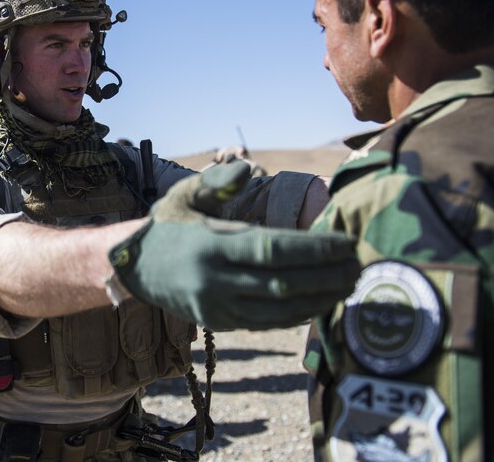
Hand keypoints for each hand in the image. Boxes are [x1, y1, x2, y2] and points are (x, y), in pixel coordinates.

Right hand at [109, 162, 358, 329]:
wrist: (133, 268)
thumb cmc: (168, 224)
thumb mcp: (186, 194)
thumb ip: (218, 181)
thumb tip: (247, 169)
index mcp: (211, 246)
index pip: (274, 250)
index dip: (315, 250)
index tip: (347, 243)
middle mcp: (216, 282)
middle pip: (284, 283)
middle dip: (327, 276)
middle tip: (360, 266)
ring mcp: (218, 307)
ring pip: (280, 310)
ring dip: (320, 299)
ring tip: (350, 285)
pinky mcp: (221, 322)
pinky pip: (267, 323)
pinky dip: (298, 314)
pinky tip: (321, 301)